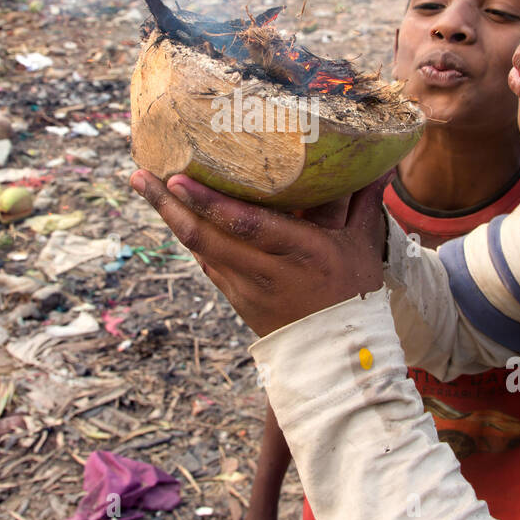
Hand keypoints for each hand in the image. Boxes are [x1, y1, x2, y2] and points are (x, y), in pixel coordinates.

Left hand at [128, 170, 390, 337]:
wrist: (337, 359)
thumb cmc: (352, 295)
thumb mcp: (362, 247)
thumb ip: (362, 201)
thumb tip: (379, 160)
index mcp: (300, 254)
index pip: (246, 226)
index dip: (209, 203)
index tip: (178, 178)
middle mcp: (265, 272)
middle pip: (204, 237)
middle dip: (167, 204)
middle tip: (139, 173)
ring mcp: (244, 288)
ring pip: (197, 249)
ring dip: (168, 216)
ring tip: (144, 183)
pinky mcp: (234, 298)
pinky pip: (205, 261)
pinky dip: (187, 234)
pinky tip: (171, 211)